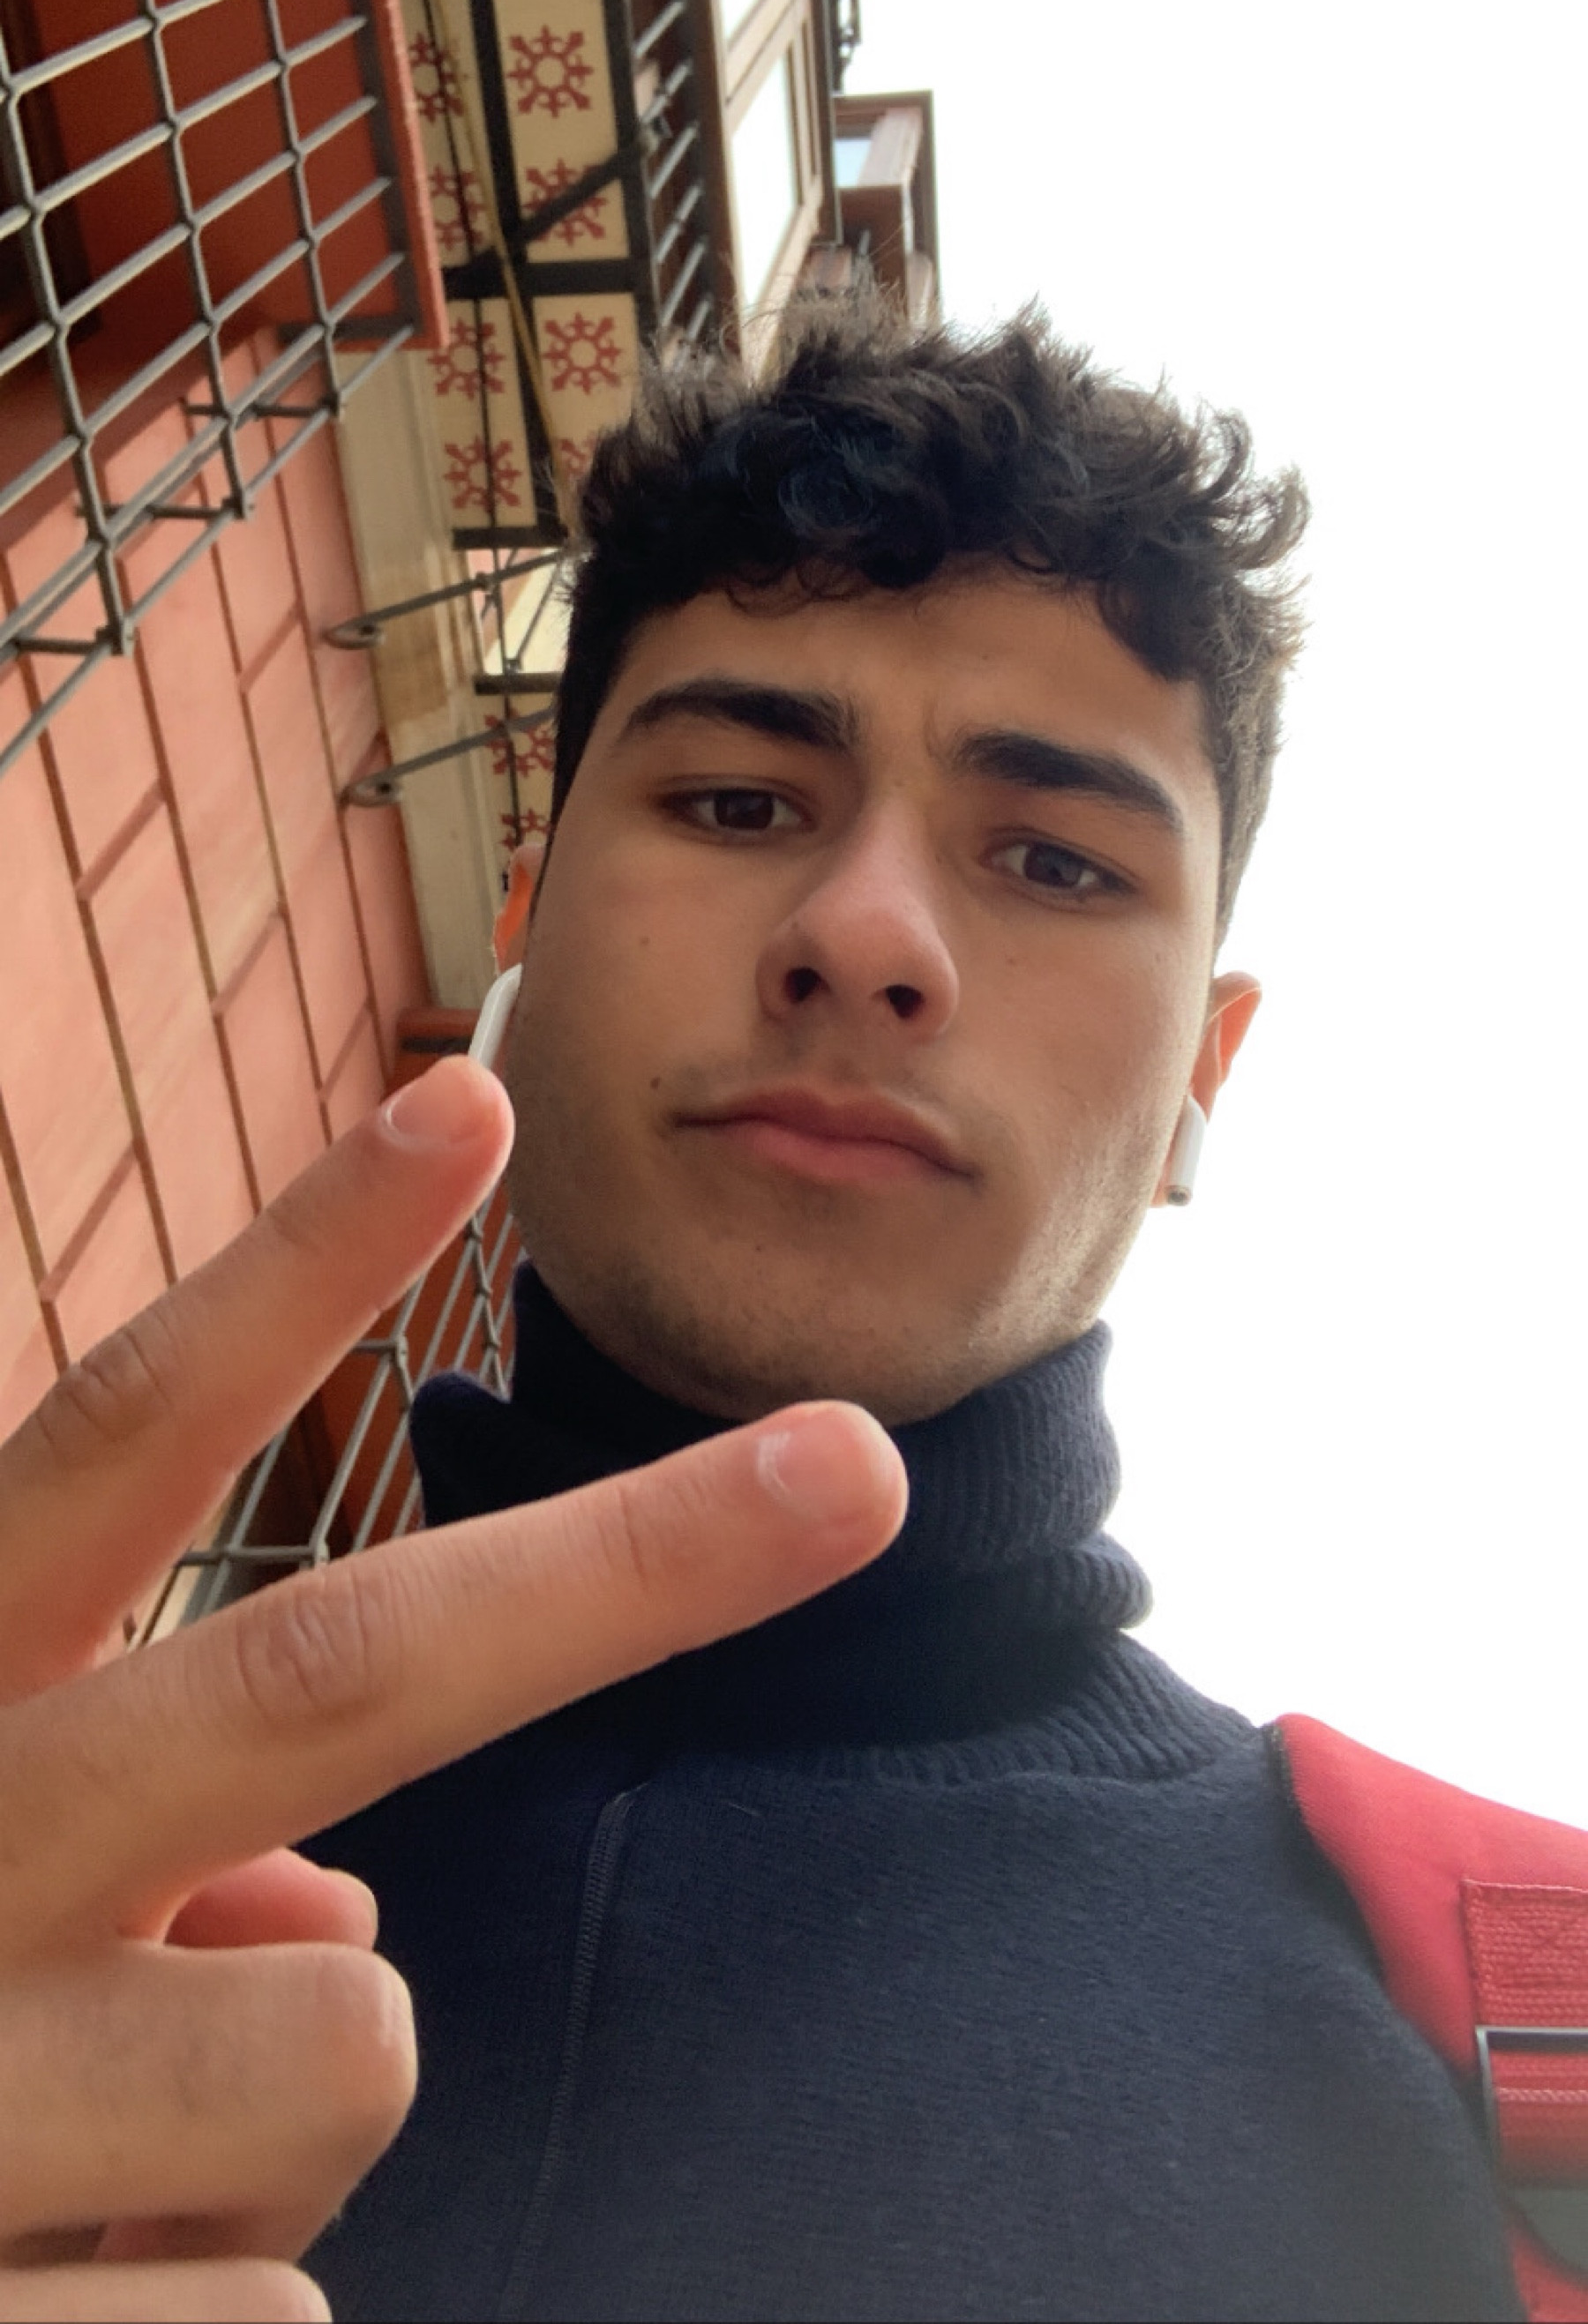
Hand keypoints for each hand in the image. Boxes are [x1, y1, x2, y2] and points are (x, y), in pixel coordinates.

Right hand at [0, 1057, 905, 2319]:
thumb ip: (116, 1834)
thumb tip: (336, 1928)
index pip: (119, 1435)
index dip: (297, 1260)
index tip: (474, 1097)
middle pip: (328, 1670)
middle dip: (625, 1567)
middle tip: (861, 1465)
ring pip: (351, 2030)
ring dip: (292, 2086)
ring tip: (102, 2161)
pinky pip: (286, 2311)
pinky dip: (209, 2305)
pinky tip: (61, 2304)